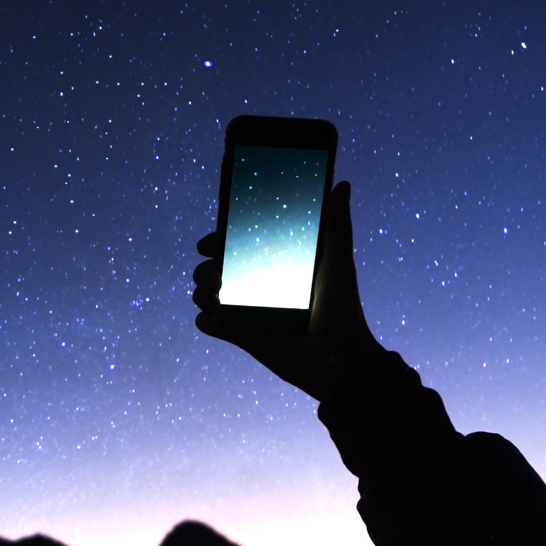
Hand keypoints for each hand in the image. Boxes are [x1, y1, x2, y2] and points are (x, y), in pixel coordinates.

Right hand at [191, 181, 384, 399]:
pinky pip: (208, 325)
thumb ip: (337, 225)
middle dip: (205, 268)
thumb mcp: (338, 263)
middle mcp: (258, 286)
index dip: (219, 239)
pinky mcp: (241, 337)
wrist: (339, 362)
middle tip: (215, 273)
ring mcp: (247, 312)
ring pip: (206, 294)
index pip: (238, 245)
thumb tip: (343, 184)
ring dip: (201, 291)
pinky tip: (214, 319)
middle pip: (215, 268)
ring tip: (215, 296)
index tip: (211, 241)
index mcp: (275, 265)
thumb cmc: (344, 310)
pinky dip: (204, 320)